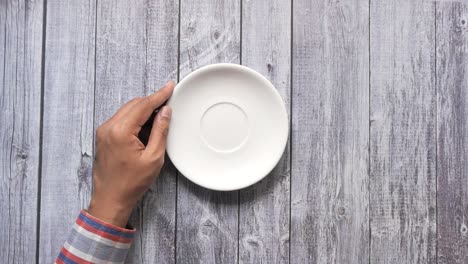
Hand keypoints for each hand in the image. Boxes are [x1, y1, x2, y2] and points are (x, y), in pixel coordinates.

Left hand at [88, 81, 174, 226]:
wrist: (110, 199)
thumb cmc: (131, 183)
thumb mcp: (153, 158)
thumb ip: (160, 131)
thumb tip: (165, 112)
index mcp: (120, 131)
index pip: (143, 105)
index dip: (159, 95)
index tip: (169, 87)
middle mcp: (108, 127)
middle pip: (134, 105)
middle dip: (152, 101)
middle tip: (168, 101)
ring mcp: (104, 131)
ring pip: (127, 110)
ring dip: (143, 110)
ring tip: (160, 116)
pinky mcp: (103, 137)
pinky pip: (121, 119)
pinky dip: (135, 118)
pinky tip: (146, 125)